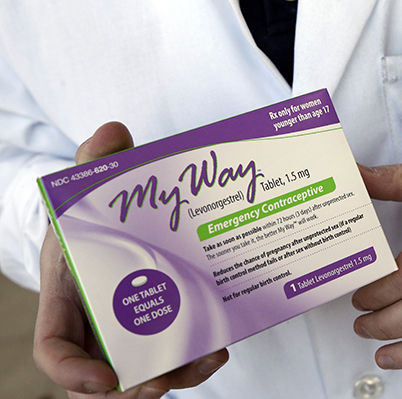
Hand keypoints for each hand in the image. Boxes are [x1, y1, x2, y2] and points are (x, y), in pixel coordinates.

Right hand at [34, 122, 228, 398]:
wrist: (115, 223)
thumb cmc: (94, 212)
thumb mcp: (90, 183)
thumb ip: (96, 160)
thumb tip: (114, 132)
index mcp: (68, 296)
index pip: (54, 348)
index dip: (71, 372)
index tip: (102, 378)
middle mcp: (97, 322)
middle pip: (107, 377)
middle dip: (134, 387)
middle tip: (162, 381)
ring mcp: (132, 328)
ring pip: (148, 370)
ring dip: (178, 375)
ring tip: (209, 359)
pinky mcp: (164, 324)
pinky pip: (176, 352)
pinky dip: (195, 357)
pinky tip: (221, 343)